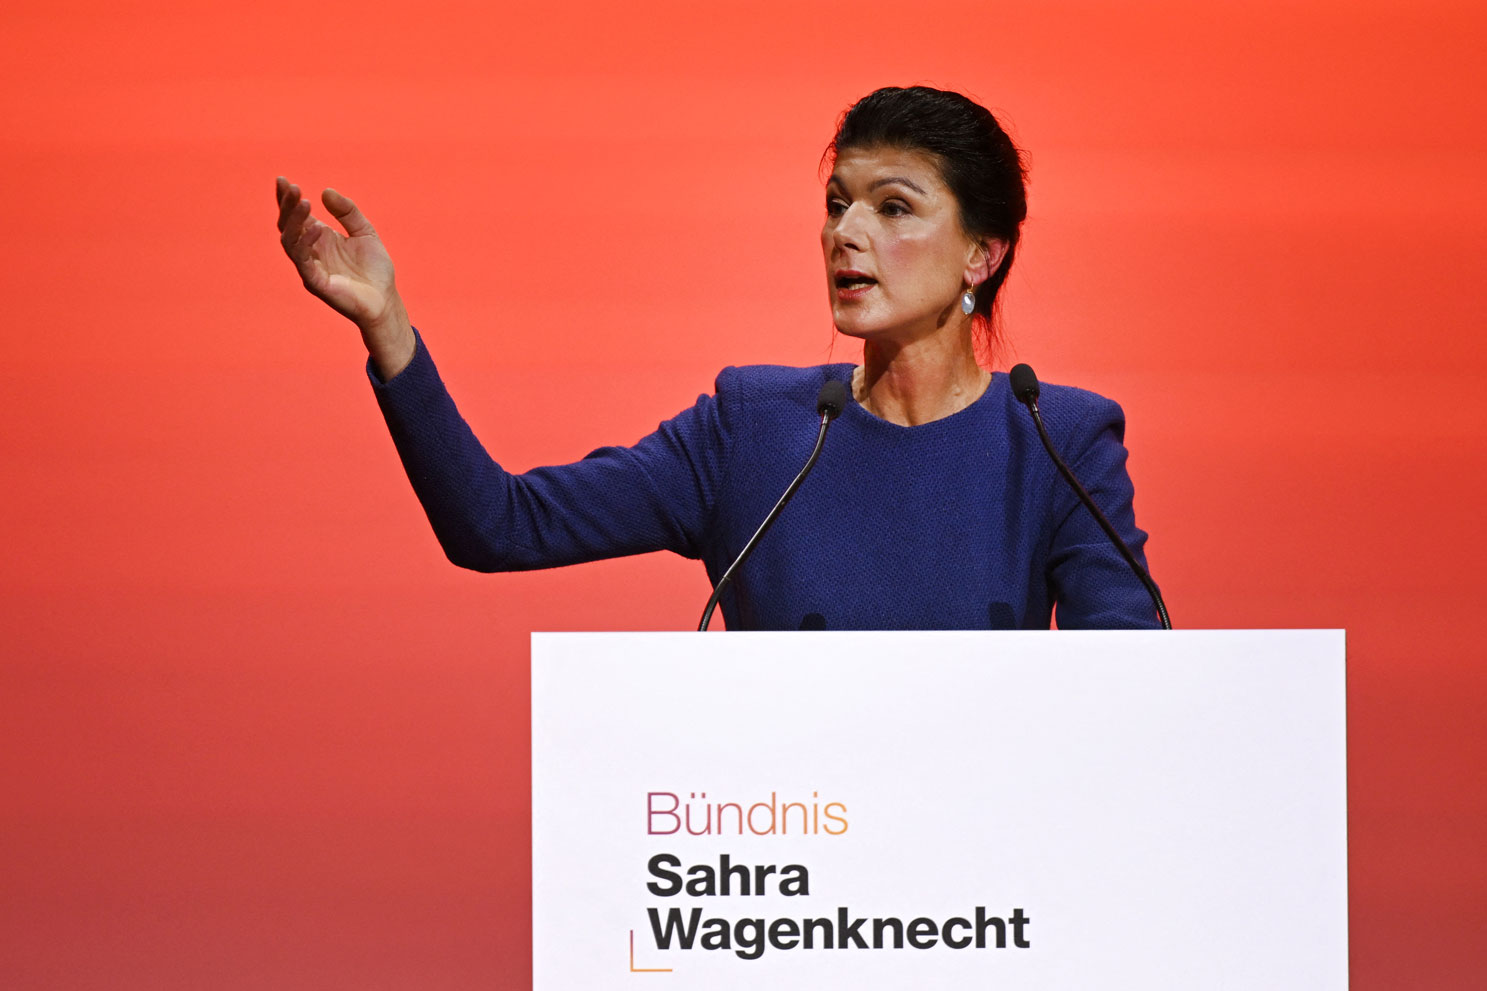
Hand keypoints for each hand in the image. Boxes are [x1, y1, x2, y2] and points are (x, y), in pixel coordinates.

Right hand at [275, 178, 413, 376]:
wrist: (385, 300)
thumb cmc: (374, 269)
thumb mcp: (365, 232)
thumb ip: (348, 212)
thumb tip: (326, 191)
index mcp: (319, 238)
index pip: (296, 216)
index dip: (287, 198)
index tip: (282, 179)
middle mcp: (310, 252)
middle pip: (288, 225)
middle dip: (287, 206)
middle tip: (293, 188)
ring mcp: (310, 267)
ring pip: (290, 241)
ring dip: (294, 220)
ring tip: (304, 202)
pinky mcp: (316, 282)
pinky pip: (303, 261)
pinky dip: (306, 243)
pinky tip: (317, 228)